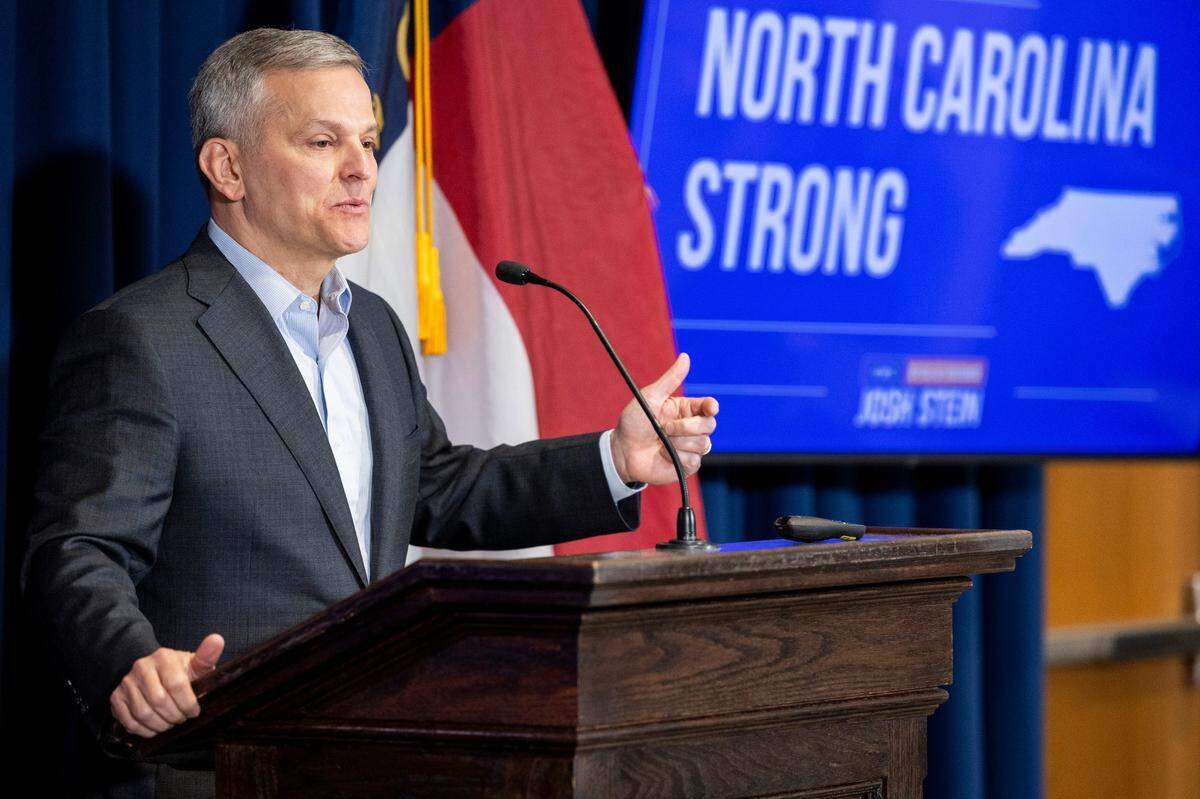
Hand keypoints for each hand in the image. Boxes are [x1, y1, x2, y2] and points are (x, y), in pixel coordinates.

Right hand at [109, 633, 223, 737]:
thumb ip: (206, 656)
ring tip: (170, 723)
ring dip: (161, 725)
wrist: (151, 673)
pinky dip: (145, 730)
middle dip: (175, 716)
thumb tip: (217, 640)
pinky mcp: (116, 698)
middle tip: (182, 719)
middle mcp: (141, 668)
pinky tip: (155, 728)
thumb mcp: (193, 664)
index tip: (194, 711)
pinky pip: (129, 721)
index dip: (188, 703)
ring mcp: (126, 683)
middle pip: (159, 701)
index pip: (176, 684)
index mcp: (163, 658)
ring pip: (143, 714)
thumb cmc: (178, 671)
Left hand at [611, 353, 717, 484]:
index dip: (712, 407)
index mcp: (686, 410)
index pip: (709, 407)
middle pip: (709, 425)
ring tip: (660, 442)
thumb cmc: (634, 422)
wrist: (622, 451)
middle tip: (665, 428)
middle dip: (686, 427)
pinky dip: (676, 457)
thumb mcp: (650, 397)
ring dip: (677, 442)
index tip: (709, 408)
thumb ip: (670, 379)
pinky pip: (694, 460)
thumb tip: (685, 357)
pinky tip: (663, 455)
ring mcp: (691, 447)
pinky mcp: (687, 465)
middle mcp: (692, 428)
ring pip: (703, 444)